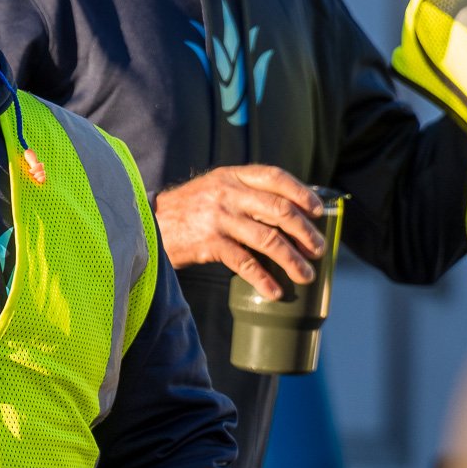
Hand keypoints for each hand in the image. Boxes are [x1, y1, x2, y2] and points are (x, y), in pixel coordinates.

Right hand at [154, 165, 324, 299]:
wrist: (148, 223)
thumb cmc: (189, 209)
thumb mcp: (215, 188)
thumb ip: (244, 192)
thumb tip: (289, 213)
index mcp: (231, 176)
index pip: (275, 177)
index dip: (301, 193)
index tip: (318, 211)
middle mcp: (227, 193)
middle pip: (279, 210)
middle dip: (305, 232)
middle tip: (318, 250)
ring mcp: (218, 218)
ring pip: (268, 239)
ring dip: (292, 260)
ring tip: (305, 275)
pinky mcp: (209, 243)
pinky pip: (244, 263)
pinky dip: (263, 279)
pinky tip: (274, 291)